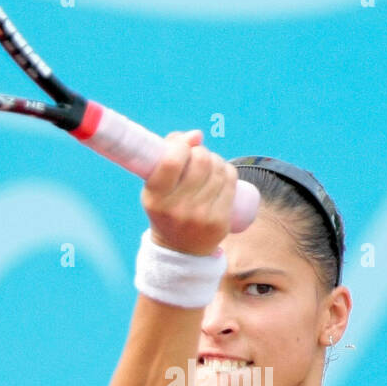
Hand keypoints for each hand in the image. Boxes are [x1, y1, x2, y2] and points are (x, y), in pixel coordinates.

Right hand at [141, 129, 237, 256]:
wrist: (180, 250)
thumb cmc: (167, 207)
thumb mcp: (157, 185)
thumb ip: (168, 153)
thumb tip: (197, 135)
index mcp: (156, 198)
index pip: (172, 160)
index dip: (182, 146)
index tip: (183, 149)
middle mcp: (177, 209)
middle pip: (201, 161)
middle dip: (202, 152)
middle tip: (198, 159)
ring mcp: (200, 217)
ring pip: (218, 168)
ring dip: (215, 160)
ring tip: (209, 167)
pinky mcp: (219, 221)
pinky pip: (231, 181)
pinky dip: (228, 171)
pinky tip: (221, 174)